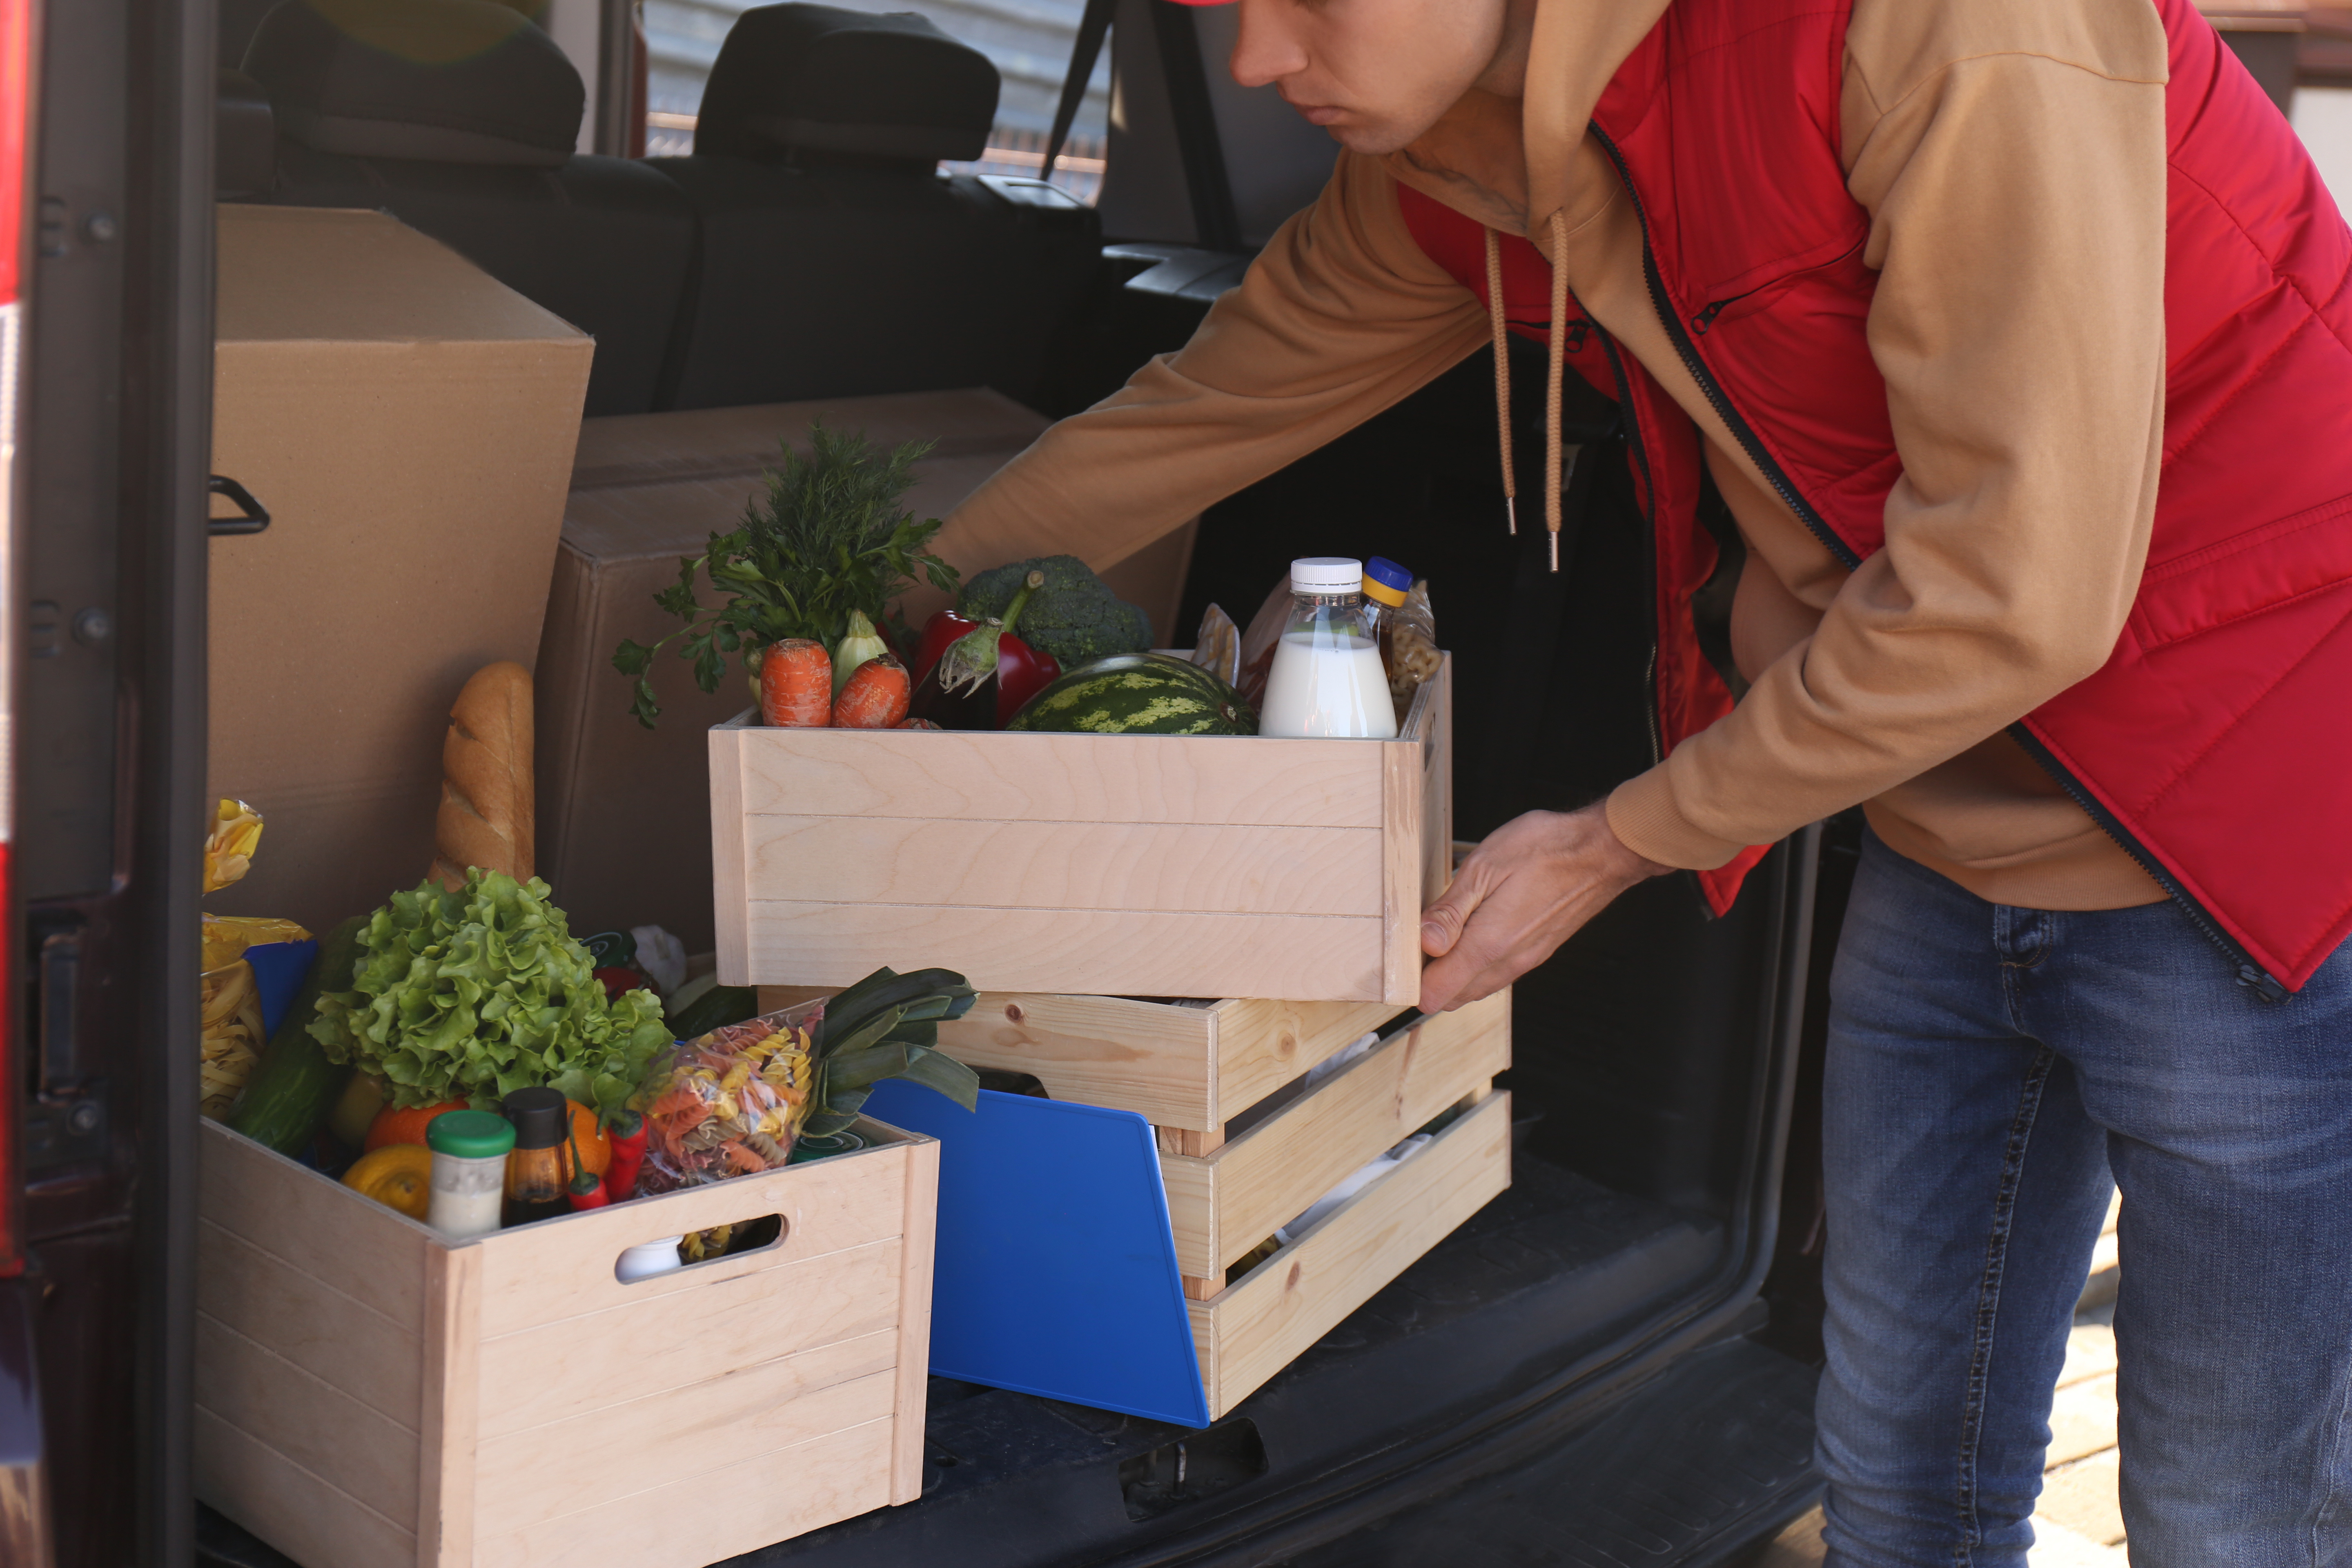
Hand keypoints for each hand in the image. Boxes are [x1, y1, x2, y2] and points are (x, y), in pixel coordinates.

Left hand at [1418, 804, 1669, 1011]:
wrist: (1602, 851)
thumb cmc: (1545, 850)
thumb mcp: (1483, 868)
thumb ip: (1451, 911)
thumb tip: (1425, 945)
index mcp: (1488, 944)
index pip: (1438, 992)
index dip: (1413, 982)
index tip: (1401, 958)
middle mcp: (1508, 961)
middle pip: (1455, 996)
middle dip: (1431, 980)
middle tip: (1417, 944)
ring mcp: (1527, 960)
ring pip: (1479, 987)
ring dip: (1455, 975)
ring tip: (1442, 939)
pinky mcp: (1538, 952)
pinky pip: (1499, 974)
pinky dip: (1478, 967)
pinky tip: (1473, 938)